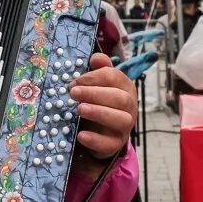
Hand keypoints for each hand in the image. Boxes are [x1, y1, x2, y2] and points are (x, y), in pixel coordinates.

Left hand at [70, 53, 136, 172]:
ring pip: (122, 119)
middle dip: (95, 94)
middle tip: (73, 93)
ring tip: (79, 109)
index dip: (94, 77)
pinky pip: (111, 143)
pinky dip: (96, 140)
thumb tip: (95, 58)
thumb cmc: (98, 100)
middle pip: (121, 98)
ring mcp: (125, 126)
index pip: (115, 77)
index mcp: (124, 87)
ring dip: (99, 113)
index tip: (75, 81)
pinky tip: (81, 135)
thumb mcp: (97, 83)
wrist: (100, 130)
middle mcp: (129, 106)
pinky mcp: (116, 143)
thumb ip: (98, 70)